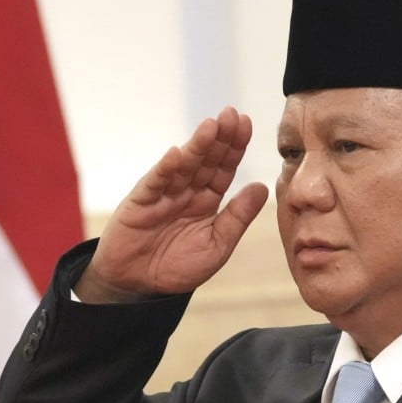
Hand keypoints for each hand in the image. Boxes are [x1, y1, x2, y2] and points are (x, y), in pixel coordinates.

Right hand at [74, 106, 268, 302]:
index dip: (235, 148)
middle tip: (233, 115)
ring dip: (196, 146)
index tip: (247, 124)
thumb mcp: (217, 246)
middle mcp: (186, 191)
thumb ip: (237, 217)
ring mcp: (163, 194)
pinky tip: (177, 154)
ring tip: (211, 126)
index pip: (223, 169)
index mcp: (207, 200)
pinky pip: (155, 183)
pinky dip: (165, 169)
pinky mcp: (140, 202)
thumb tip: (262, 187)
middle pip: (205, 160)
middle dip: (219, 138)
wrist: (139, 287)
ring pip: (183, 166)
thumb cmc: (178, 267)